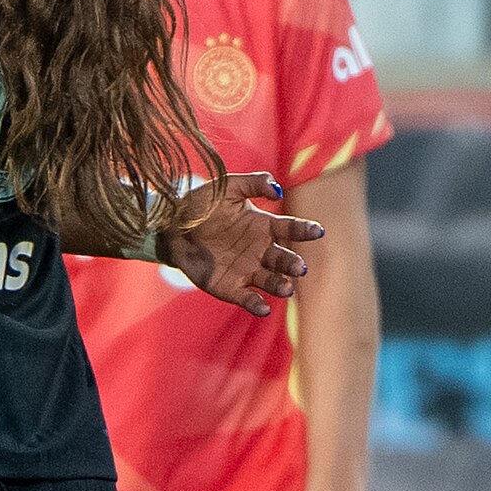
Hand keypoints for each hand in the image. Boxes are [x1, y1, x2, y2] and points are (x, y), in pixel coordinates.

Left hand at [157, 172, 321, 316]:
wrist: (172, 224)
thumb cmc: (203, 203)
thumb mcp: (228, 186)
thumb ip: (254, 183)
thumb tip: (278, 190)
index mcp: (264, 226)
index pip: (290, 229)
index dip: (304, 230)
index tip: (318, 231)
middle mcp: (260, 250)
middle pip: (283, 259)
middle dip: (292, 264)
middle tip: (299, 267)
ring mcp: (247, 270)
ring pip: (270, 280)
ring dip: (280, 285)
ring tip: (287, 288)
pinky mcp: (230, 287)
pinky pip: (247, 298)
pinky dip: (256, 304)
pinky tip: (263, 308)